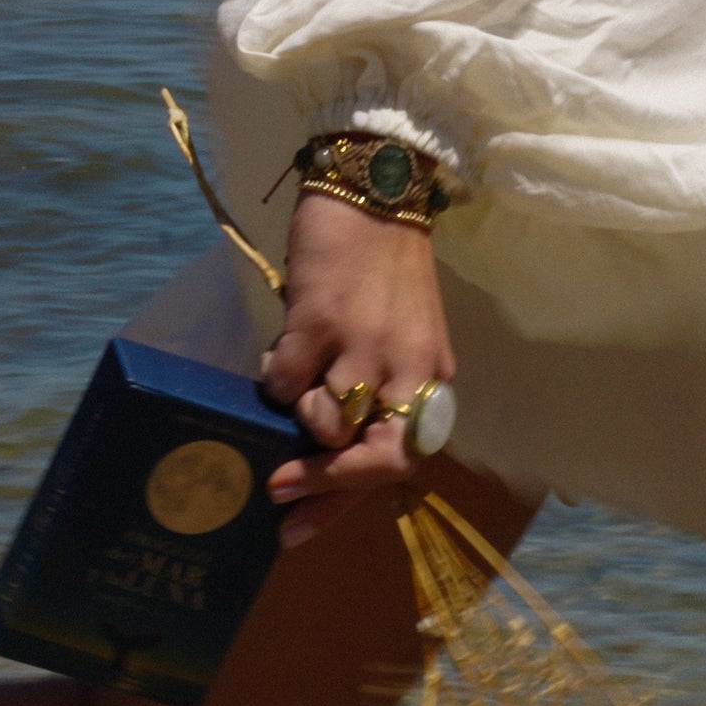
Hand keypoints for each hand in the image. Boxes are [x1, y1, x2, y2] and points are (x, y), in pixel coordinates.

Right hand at [260, 193, 453, 546]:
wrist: (376, 186)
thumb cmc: (384, 266)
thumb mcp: (401, 334)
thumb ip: (377, 387)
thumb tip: (324, 444)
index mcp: (431, 375)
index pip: (401, 460)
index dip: (349, 497)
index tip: (302, 519)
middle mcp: (406, 367)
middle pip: (371, 459)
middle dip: (322, 484)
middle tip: (278, 493)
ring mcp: (363, 345)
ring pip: (321, 423)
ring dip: (297, 414)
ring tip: (295, 376)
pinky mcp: (318, 320)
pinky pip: (283, 381)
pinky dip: (275, 375)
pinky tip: (282, 348)